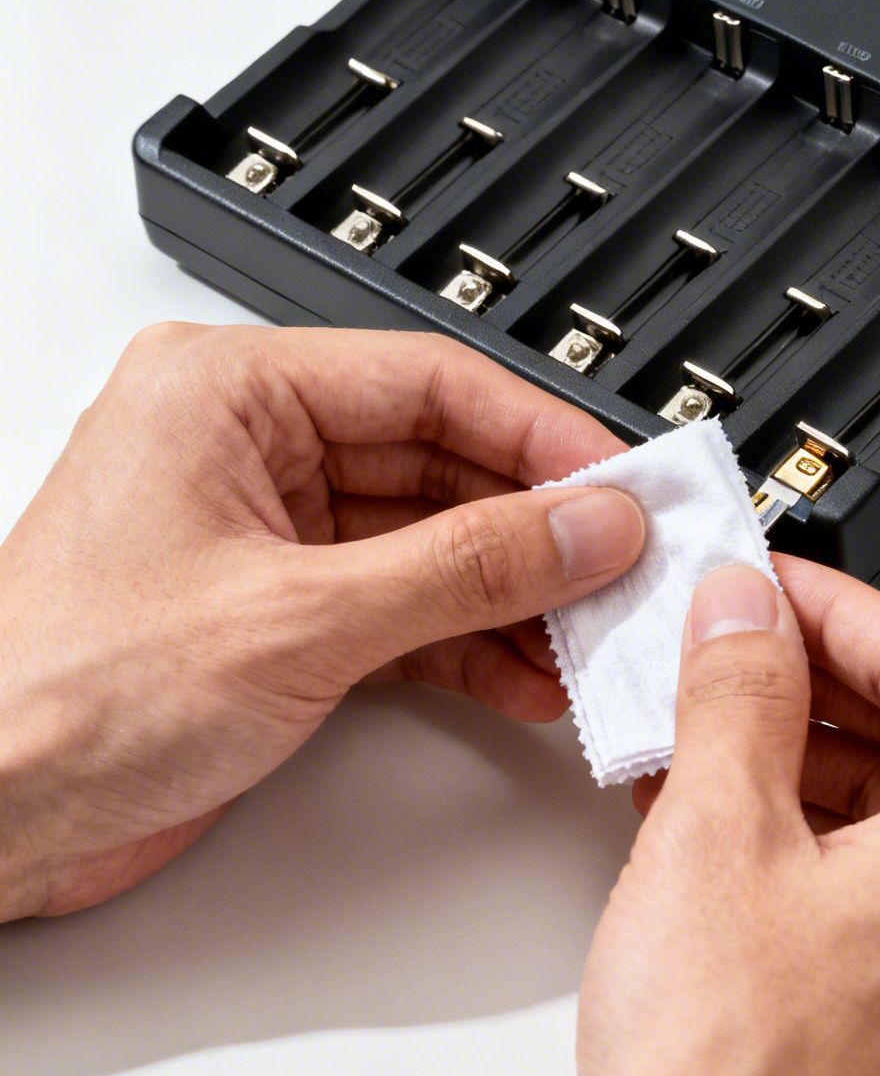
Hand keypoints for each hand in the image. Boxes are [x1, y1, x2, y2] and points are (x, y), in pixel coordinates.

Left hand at [0, 324, 645, 919]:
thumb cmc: (54, 695)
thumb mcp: (299, 618)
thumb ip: (465, 568)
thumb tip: (584, 527)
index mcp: (224, 394)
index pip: (430, 381)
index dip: (543, 434)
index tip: (624, 482)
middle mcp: (247, 451)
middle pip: (444, 460)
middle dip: (541, 524)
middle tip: (626, 563)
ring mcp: (267, 538)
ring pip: (436, 540)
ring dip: (517, 591)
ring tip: (592, 629)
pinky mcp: (280, 617)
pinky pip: (409, 607)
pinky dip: (472, 642)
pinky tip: (530, 674)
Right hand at [578, 558, 879, 1075]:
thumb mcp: (716, 839)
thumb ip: (739, 694)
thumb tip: (747, 616)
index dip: (838, 604)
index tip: (770, 583)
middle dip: (820, 684)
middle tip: (731, 648)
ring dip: (814, 761)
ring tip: (709, 735)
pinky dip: (827, 841)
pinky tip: (738, 824)